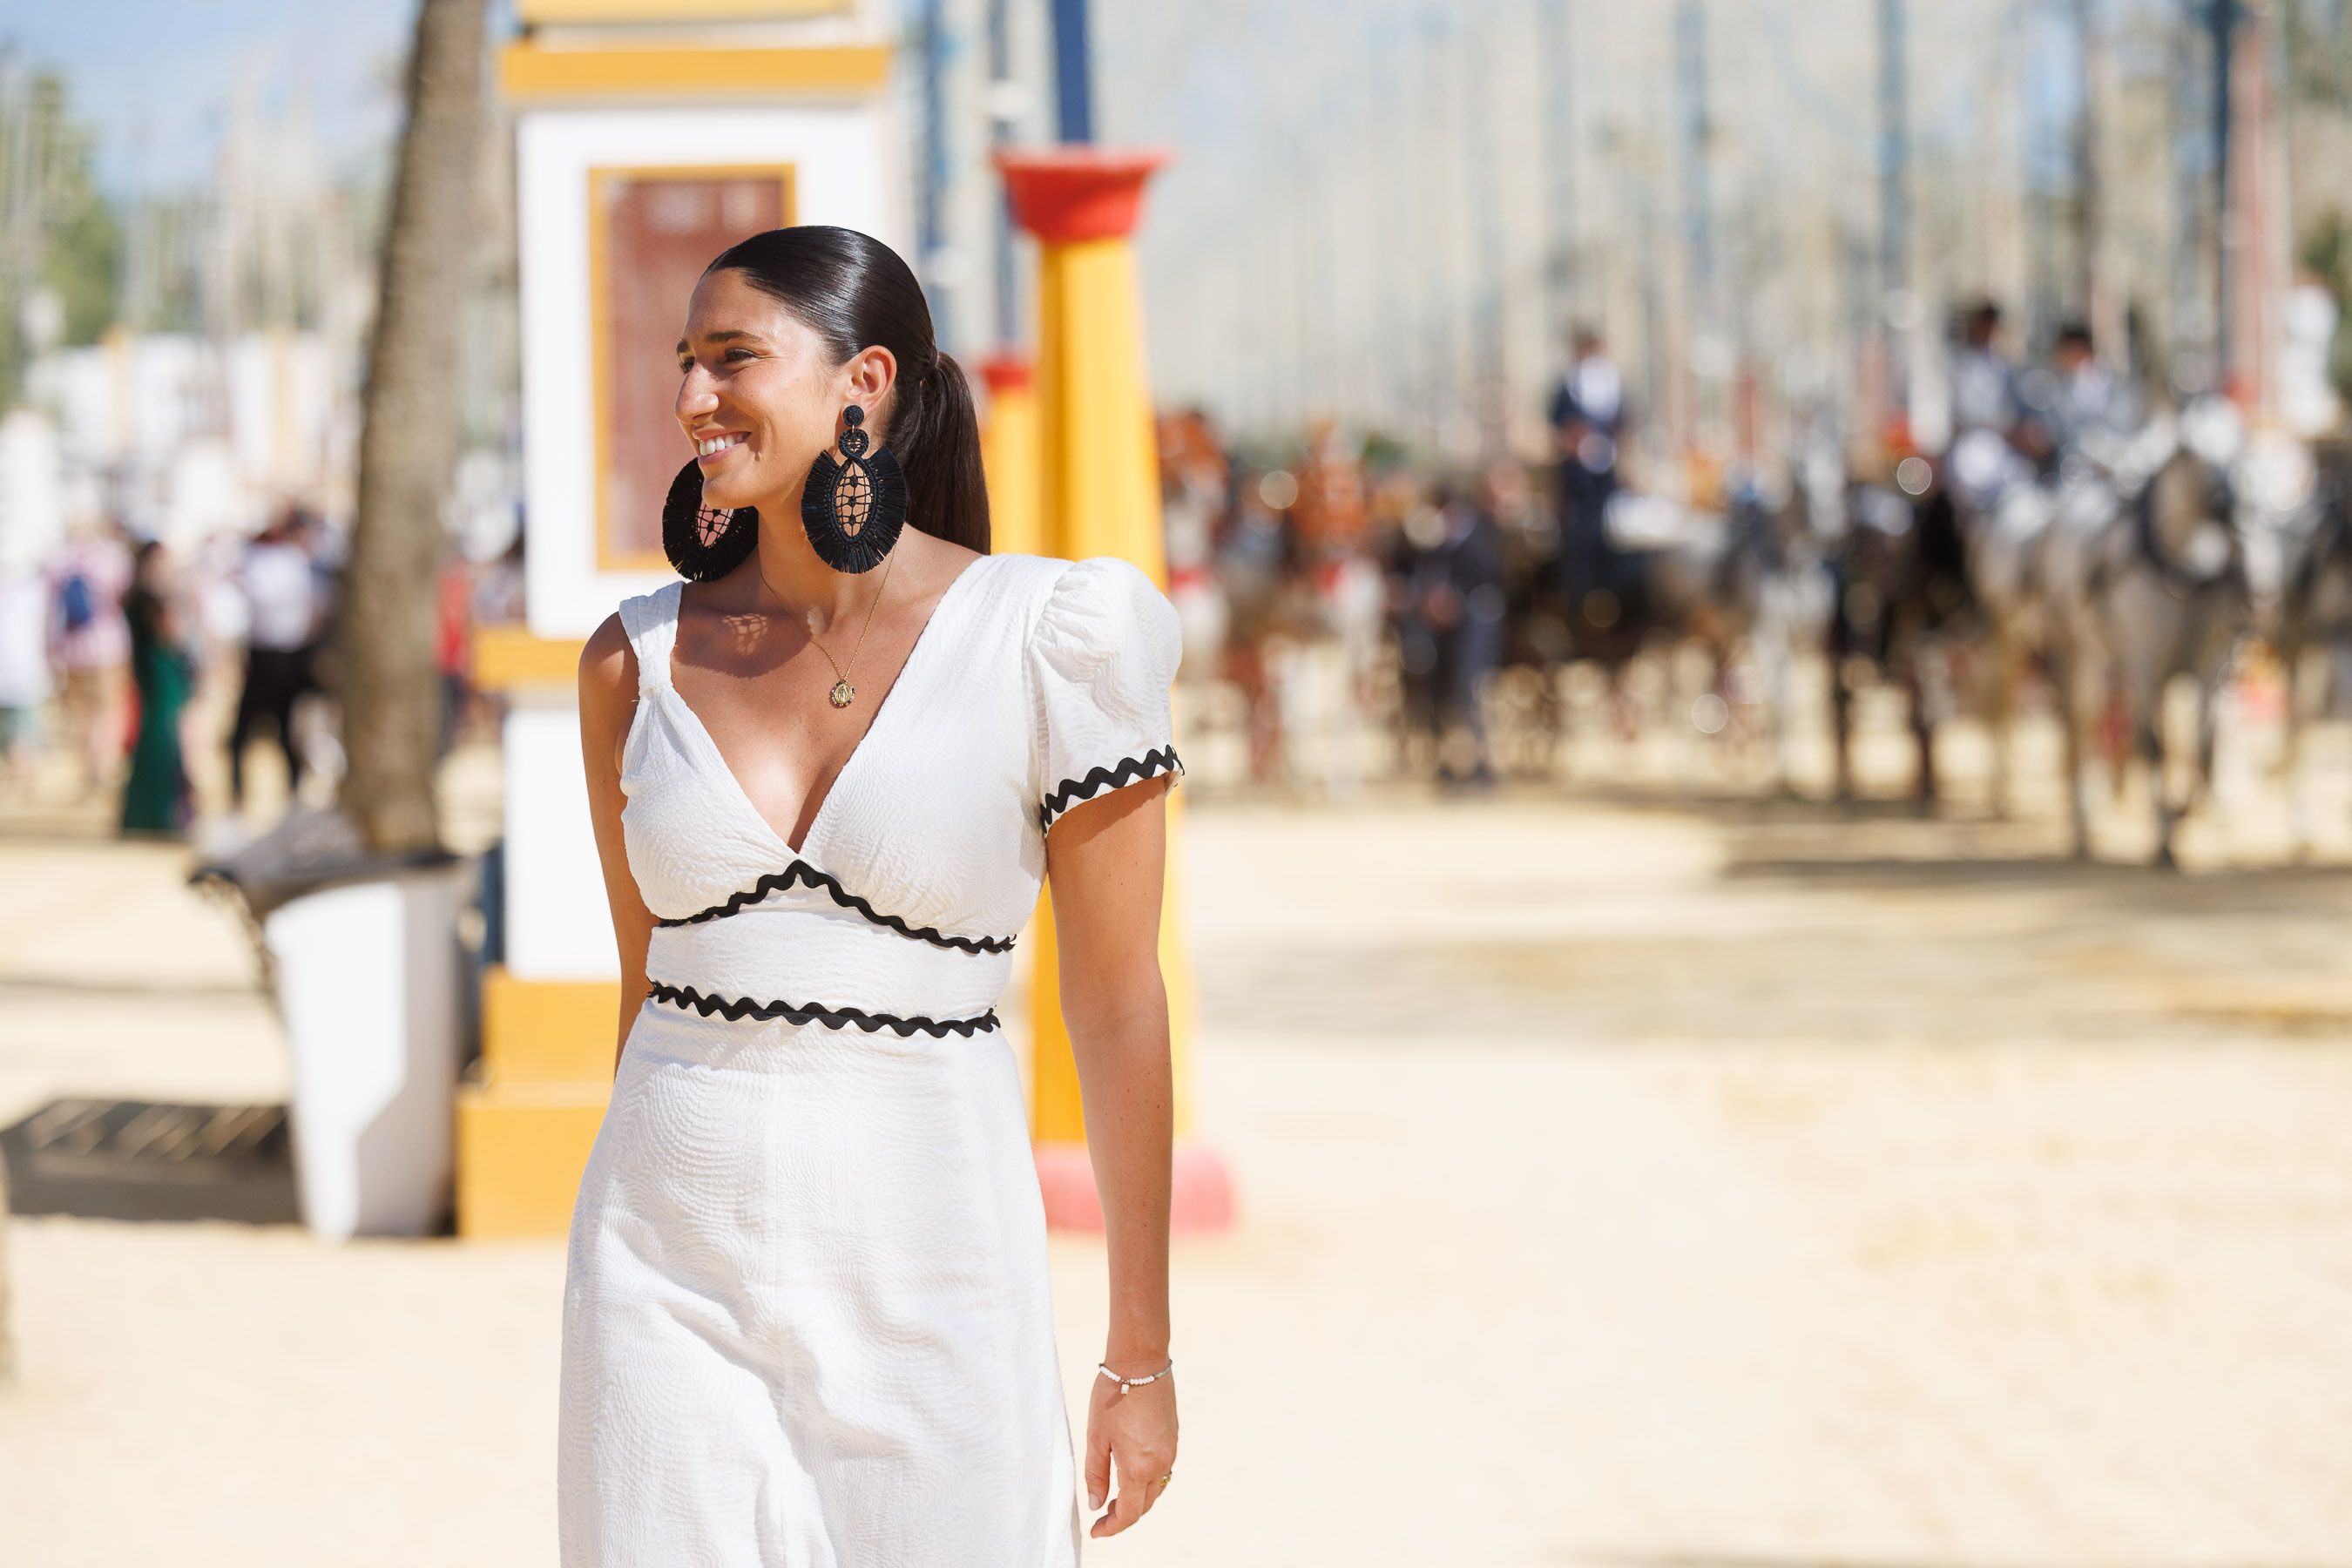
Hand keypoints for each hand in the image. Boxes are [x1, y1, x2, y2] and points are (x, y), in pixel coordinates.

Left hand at [1083, 1361, 1177, 1538]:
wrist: (1141, 1362)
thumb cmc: (1113, 1396)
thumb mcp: (1096, 1437)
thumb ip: (1096, 1474)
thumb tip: (1095, 1504)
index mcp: (1139, 1467)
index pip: (1129, 1513)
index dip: (1111, 1527)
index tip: (1096, 1530)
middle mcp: (1160, 1464)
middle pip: (1145, 1505)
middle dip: (1124, 1515)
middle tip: (1101, 1515)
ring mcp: (1170, 1451)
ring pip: (1156, 1490)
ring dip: (1137, 1499)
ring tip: (1113, 1497)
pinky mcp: (1173, 1439)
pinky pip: (1162, 1471)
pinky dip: (1147, 1482)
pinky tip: (1130, 1474)